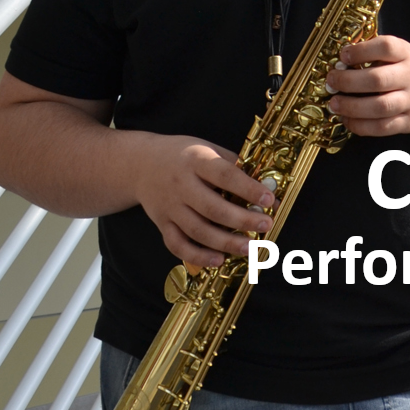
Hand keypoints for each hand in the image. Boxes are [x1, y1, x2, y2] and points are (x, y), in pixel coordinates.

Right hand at [131, 136, 273, 268]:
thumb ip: (233, 166)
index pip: (224, 175)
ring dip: (226, 242)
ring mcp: (169, 206)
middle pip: (212, 208)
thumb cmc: (183, 156)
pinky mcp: (162, 223)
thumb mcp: (208, 149)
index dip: (248, 188)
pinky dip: (197, 255)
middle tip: (266, 225)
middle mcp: (181, 184)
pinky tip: (218, 260)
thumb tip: (266, 186)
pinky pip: (178, 244)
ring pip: (198, 230)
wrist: (140, 164)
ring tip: (250, 248)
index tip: (269, 199)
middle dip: (242, 220)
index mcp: (196, 160)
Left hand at [325, 36, 409, 136]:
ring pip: (379, 107)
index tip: (343, 55)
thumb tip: (340, 60)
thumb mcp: (400, 52)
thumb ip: (375, 53)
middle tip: (331, 81)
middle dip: (349, 81)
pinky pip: (383, 128)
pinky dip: (361, 126)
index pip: (386, 47)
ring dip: (352, 107)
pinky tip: (347, 120)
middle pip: (378, 80)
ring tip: (334, 104)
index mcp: (407, 54)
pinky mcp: (409, 122)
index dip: (362, 51)